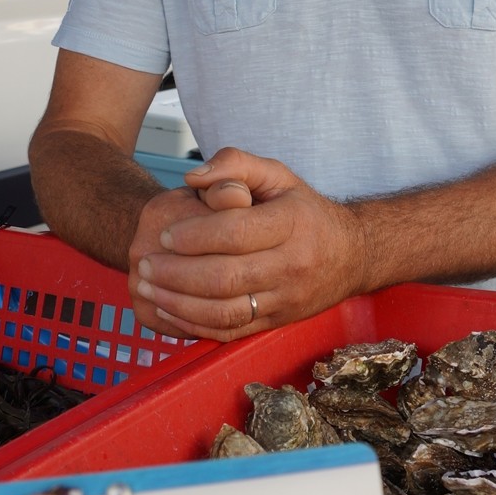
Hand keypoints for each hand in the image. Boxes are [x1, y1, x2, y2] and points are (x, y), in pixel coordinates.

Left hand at [132, 148, 368, 340]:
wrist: (351, 255)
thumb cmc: (304, 210)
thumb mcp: (279, 175)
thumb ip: (235, 164)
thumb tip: (192, 177)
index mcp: (293, 222)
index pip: (236, 233)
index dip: (194, 236)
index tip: (163, 234)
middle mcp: (293, 264)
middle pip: (225, 277)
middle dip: (176, 273)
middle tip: (144, 265)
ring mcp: (287, 298)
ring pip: (225, 310)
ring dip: (179, 303)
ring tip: (147, 289)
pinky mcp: (278, 322)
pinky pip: (231, 330)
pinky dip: (194, 325)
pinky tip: (168, 311)